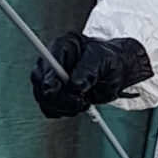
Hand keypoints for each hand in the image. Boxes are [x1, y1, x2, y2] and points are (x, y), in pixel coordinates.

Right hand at [30, 31, 152, 119]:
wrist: (117, 73)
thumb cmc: (111, 61)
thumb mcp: (104, 61)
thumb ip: (89, 71)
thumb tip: (75, 85)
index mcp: (65, 46)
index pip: (47, 60)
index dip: (48, 76)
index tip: (52, 91)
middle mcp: (54, 61)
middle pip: (40, 80)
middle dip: (58, 95)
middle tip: (78, 99)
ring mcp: (53, 78)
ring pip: (43, 97)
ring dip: (63, 106)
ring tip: (82, 101)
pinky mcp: (55, 93)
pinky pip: (48, 108)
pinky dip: (62, 111)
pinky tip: (77, 105)